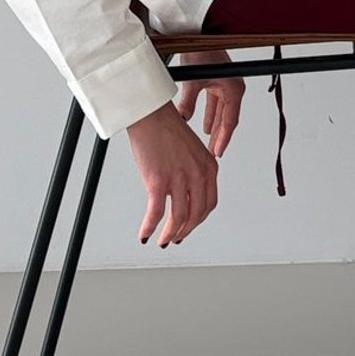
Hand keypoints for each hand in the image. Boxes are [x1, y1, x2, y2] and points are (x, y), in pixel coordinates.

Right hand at [124, 100, 218, 246]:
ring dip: (170, 234)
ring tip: (163, 240)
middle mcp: (198, 174)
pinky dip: (150, 227)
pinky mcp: (159, 182)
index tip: (190, 227)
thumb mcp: (191, 150)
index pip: (209, 203)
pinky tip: (145, 234)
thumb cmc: (166, 128)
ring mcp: (179, 179)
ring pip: (179, 218)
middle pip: (196, 215)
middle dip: (186, 230)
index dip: (199, 220)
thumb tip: (185, 194)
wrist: (150, 114)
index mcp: (209, 167)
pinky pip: (156, 213)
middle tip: (176, 238)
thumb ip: (194, 171)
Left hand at [174, 48, 244, 157]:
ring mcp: (224, 85)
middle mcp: (232, 88)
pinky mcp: (216, 81)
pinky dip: (208, 115)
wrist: (196, 32)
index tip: (217, 152)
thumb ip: (188, 103)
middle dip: (219, 136)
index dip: (223, 138)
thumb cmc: (201, 51)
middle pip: (227, 119)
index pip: (230, 121)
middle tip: (213, 153)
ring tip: (209, 144)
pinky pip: (214, 104)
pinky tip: (202, 125)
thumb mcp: (193, 81)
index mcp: (233, 88)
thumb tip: (182, 120)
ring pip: (220, 113)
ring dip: (214, 127)